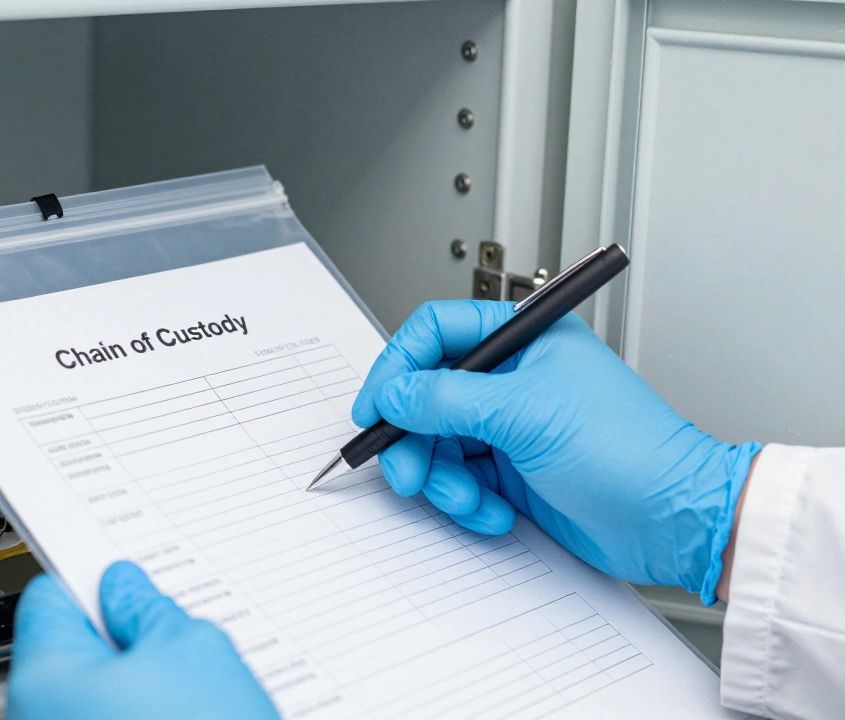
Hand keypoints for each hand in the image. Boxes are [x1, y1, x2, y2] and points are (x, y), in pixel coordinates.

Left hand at [7, 561, 278, 719]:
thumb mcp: (195, 650)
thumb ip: (150, 609)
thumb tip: (124, 588)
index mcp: (46, 678)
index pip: (51, 598)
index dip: (93, 577)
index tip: (122, 572)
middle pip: (74, 655)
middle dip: (126, 640)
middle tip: (179, 640)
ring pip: (100, 701)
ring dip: (143, 690)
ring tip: (197, 697)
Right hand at [352, 300, 758, 603]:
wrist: (673, 520)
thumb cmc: (629, 450)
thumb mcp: (524, 413)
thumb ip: (446, 399)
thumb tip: (394, 394)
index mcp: (522, 339)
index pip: (434, 333)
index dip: (396, 368)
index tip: (374, 408)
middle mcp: (512, 378)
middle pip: (426, 395)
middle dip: (412, 438)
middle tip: (407, 470)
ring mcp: (510, 426)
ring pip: (438, 444)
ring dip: (442, 479)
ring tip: (466, 499)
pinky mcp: (512, 472)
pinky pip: (461, 481)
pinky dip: (467, 502)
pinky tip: (496, 513)